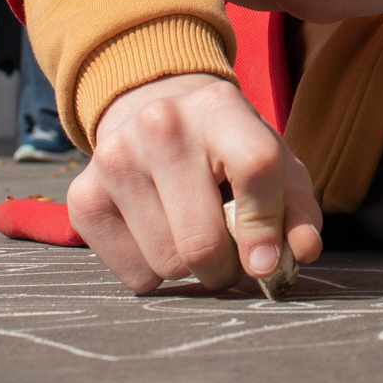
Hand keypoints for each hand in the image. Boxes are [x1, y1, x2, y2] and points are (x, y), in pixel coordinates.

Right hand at [69, 73, 322, 294]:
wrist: (153, 112)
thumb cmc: (227, 148)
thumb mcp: (274, 161)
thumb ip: (297, 208)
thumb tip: (300, 251)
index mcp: (219, 108)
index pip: (255, 168)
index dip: (267, 225)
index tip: (268, 262)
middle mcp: (160, 126)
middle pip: (202, 240)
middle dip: (227, 267)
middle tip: (232, 257)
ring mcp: (114, 159)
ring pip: (168, 264)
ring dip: (192, 271)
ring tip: (196, 237)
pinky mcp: (82, 197)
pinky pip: (133, 275)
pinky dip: (155, 273)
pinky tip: (161, 236)